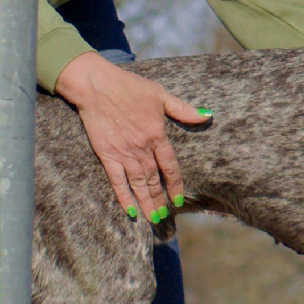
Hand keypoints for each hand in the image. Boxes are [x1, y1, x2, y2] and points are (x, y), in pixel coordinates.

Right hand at [54, 51, 208, 219]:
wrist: (96, 86)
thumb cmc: (129, 87)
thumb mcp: (160, 94)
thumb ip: (183, 109)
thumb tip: (207, 115)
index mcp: (157, 135)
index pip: (170, 166)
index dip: (175, 184)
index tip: (178, 199)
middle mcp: (142, 148)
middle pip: (154, 180)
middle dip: (160, 199)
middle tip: (164, 216)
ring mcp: (124, 153)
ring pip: (138, 183)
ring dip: (146, 202)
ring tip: (153, 218)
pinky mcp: (106, 154)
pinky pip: (116, 180)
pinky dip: (123, 196)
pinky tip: (130, 210)